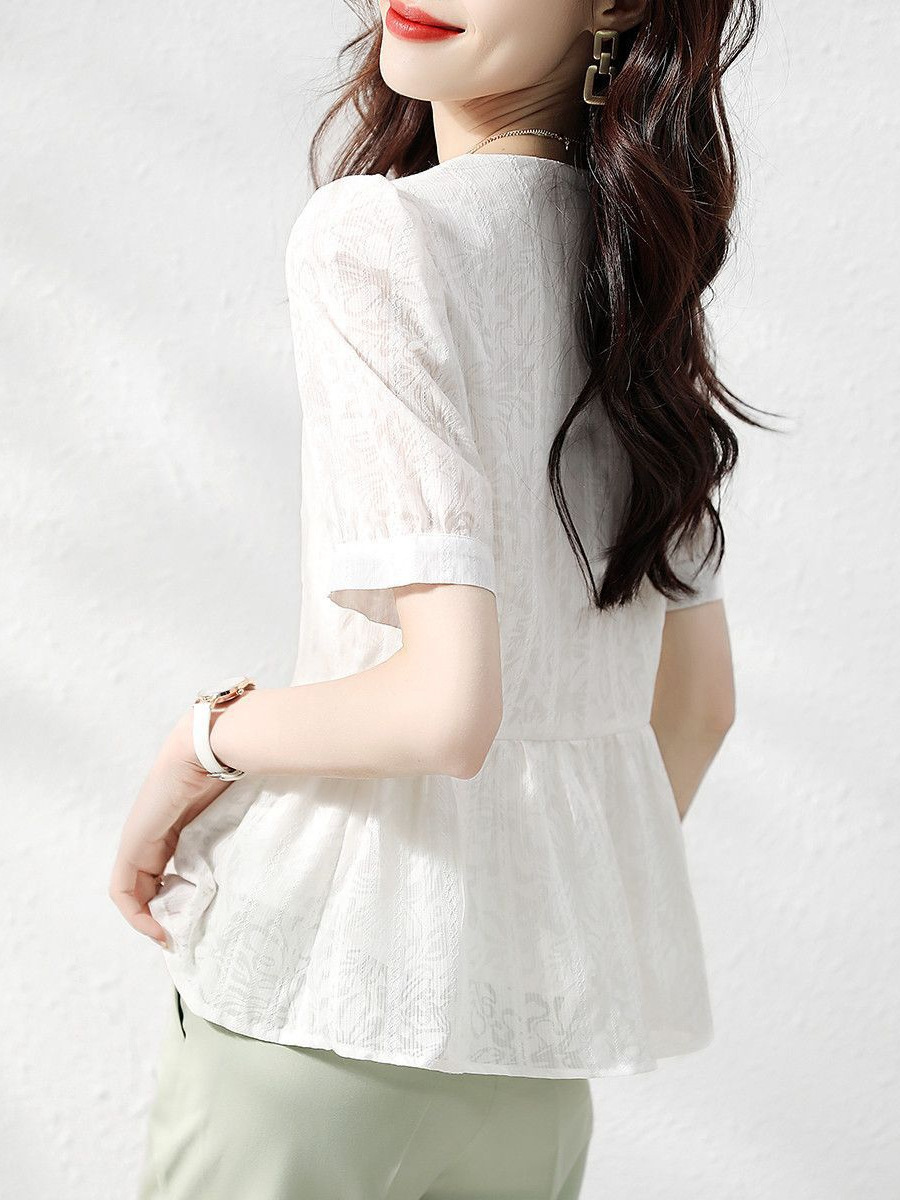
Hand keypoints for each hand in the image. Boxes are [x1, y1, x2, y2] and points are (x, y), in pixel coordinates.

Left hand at [108, 709, 233, 946]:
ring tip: (174, 936)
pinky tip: (158, 928)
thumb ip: (244, 830)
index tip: (202, 918)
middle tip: (189, 935)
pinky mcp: (133, 843)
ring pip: (134, 890)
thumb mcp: (241, 810)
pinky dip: (136, 913)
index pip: (170, 868)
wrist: (213, 746)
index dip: (180, 897)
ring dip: (150, 918)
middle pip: (150, 883)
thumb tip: (277, 849)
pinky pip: (122, 888)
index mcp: (180, 823)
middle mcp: (155, 832)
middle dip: (166, 913)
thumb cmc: (238, 768)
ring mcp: (140, 837)